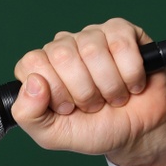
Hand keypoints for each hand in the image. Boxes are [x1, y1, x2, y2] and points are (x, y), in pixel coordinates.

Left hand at [10, 17, 165, 165]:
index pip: (32, 63)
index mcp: (41, 67)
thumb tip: (32, 82)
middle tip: (93, 104)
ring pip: (92, 50)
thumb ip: (28, 114)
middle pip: (62, 55)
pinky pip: (121, 44)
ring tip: (112, 96)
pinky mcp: (122, 32)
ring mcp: (92, 36)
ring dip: (108, 85)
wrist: (137, 133)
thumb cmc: (94, 130)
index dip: (54, 91)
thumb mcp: (52, 134)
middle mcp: (63, 47)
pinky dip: (130, 73)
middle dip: (82, 91)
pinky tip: (131, 83)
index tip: (68, 108)